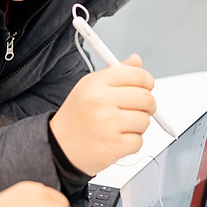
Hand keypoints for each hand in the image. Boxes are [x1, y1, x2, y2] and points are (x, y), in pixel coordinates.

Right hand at [50, 53, 155, 175]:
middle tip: (140, 109)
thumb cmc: (77, 116)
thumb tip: (137, 60)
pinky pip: (139, 141)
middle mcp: (100, 101)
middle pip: (145, 98)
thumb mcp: (90, 87)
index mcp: (95, 83)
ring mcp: (107, 124)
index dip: (147, 81)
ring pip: (145, 120)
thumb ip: (116, 73)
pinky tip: (117, 139)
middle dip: (148, 105)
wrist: (59, 146)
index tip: (146, 87)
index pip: (136, 75)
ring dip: (138, 125)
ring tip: (121, 126)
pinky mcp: (113, 145)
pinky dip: (131, 142)